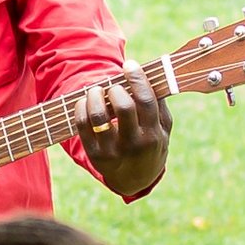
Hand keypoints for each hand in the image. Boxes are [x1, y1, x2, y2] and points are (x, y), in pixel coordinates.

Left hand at [72, 63, 170, 198]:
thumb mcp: (163, 128)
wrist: (136, 179)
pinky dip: (81, 107)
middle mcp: (134, 145)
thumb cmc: (151, 143)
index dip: (137, 79)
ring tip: (95, 90)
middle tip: (113, 86)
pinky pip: (82, 125)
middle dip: (115, 89)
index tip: (129, 65)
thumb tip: (148, 75)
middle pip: (123, 107)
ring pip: (98, 116)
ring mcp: (113, 151)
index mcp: (154, 135)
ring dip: (94, 96)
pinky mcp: (95, 155)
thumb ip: (159, 104)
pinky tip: (85, 101)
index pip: (146, 101)